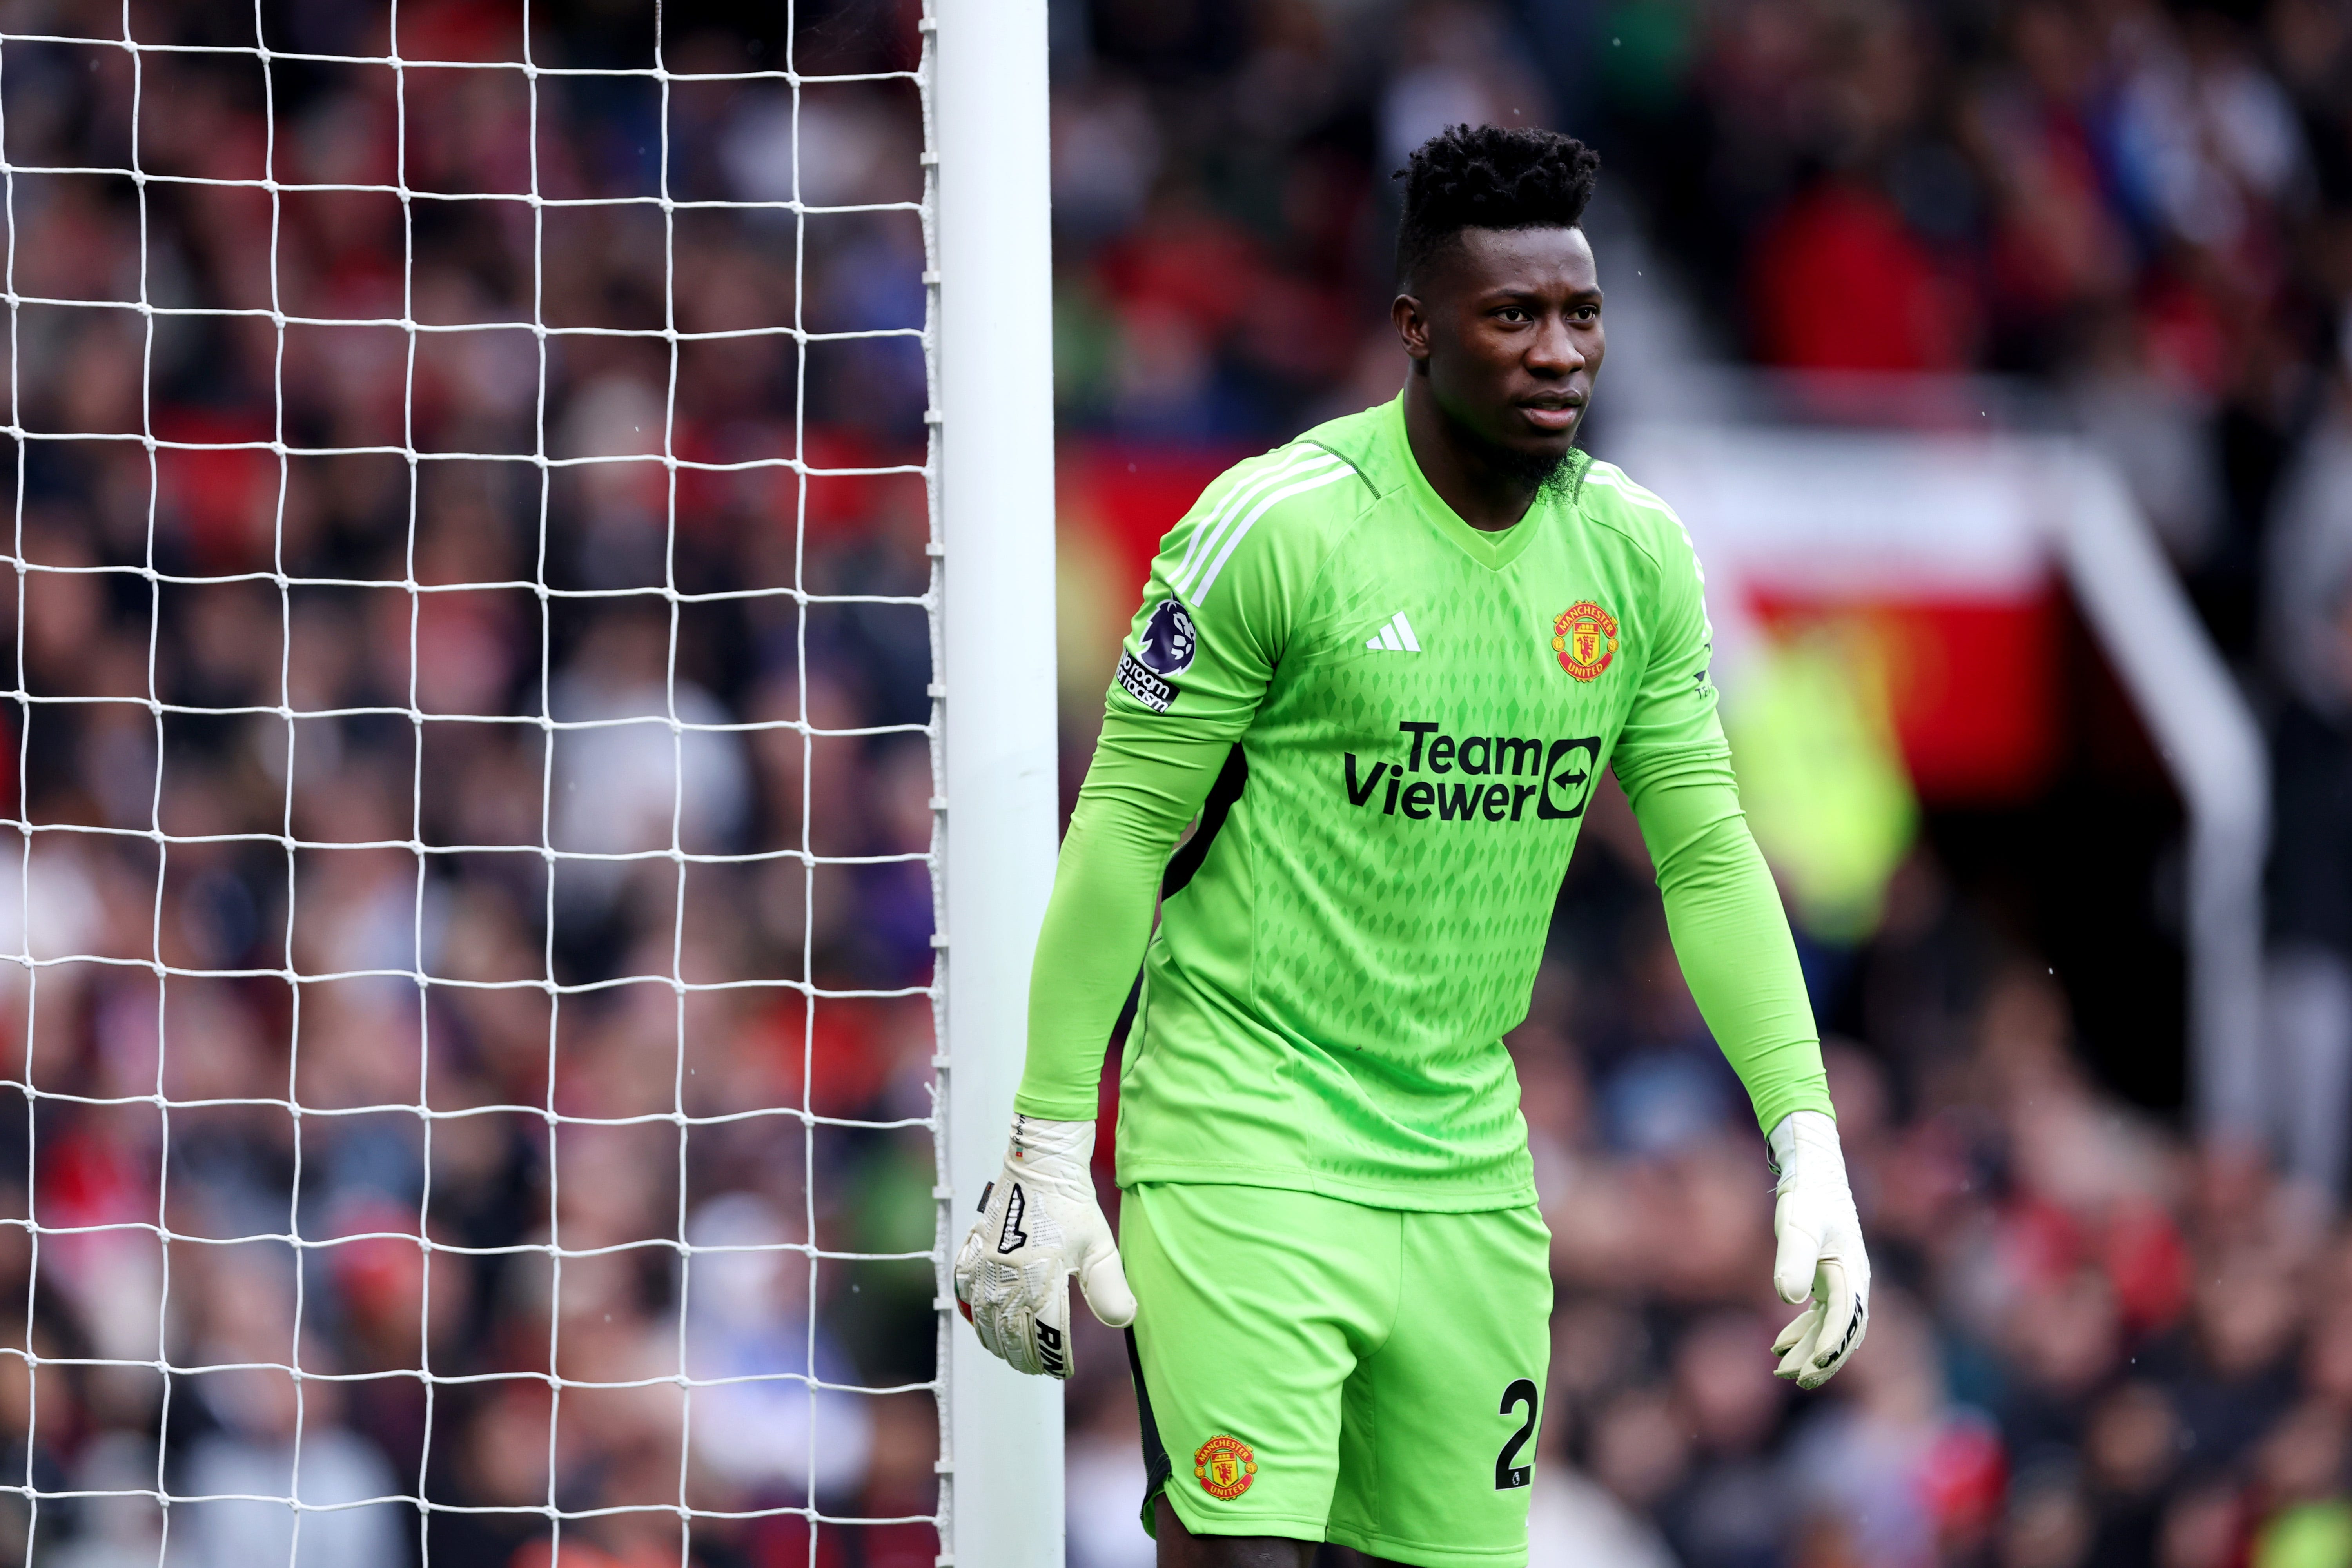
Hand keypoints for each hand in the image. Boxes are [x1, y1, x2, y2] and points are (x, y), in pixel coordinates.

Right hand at [952, 1115, 1136, 1377]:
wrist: (1040, 1163)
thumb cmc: (1072, 1204)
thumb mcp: (1100, 1247)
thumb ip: (1110, 1287)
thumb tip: (1124, 1320)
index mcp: (1039, 1277)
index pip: (1044, 1335)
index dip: (1053, 1357)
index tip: (1062, 1368)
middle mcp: (1006, 1275)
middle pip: (1009, 1334)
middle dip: (1023, 1357)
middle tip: (1037, 1367)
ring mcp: (984, 1264)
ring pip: (983, 1318)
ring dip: (996, 1341)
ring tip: (1011, 1353)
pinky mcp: (972, 1250)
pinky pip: (962, 1290)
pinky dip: (970, 1310)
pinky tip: (980, 1319)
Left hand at [1767, 1110, 1869, 1389]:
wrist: (1812, 1166)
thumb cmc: (1807, 1193)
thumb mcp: (1798, 1224)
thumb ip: (1793, 1259)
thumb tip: (1788, 1297)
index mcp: (1853, 1273)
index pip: (1845, 1321)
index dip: (1829, 1347)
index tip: (1810, 1369)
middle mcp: (1855, 1280)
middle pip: (1843, 1332)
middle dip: (1822, 1359)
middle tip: (1795, 1380)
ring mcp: (1844, 1279)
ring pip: (1832, 1326)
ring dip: (1810, 1350)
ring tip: (1783, 1371)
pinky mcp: (1830, 1274)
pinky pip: (1823, 1313)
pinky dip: (1804, 1331)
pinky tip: (1779, 1343)